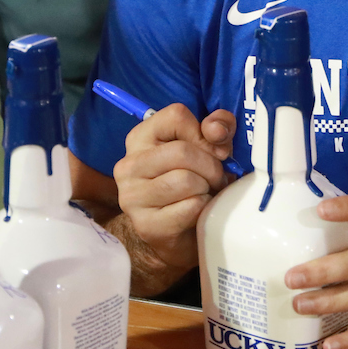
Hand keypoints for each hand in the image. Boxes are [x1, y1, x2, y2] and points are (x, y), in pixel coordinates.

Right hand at [112, 104, 235, 269]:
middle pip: (182, 151)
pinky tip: (198, 212)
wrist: (178, 233)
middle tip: (215, 178)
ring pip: (186, 180)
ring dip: (206, 188)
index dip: (203, 132)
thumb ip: (217, 127)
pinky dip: (203, 208)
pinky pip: (189, 207)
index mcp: (141, 137)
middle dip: (211, 166)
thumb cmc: (194, 181)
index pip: (176, 115)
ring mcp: (132, 196)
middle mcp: (129, 164)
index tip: (214, 150)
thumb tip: (215, 129)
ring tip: (205, 193)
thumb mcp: (209, 147)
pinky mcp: (146, 225)